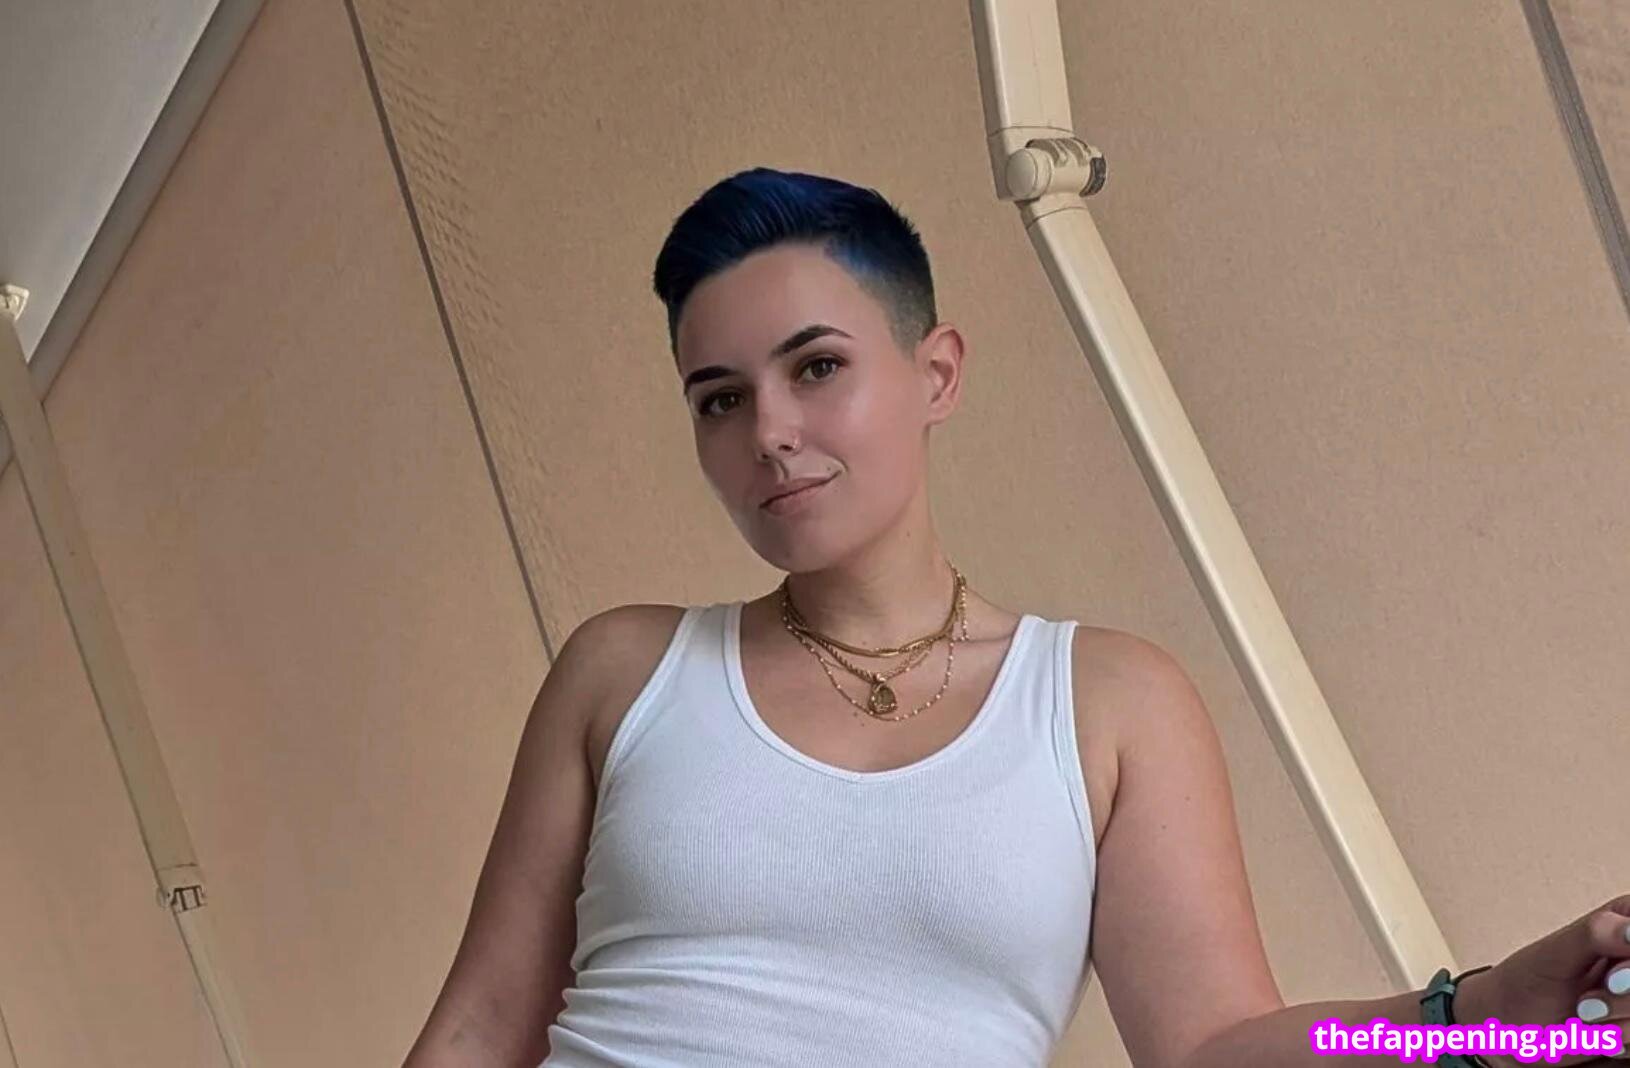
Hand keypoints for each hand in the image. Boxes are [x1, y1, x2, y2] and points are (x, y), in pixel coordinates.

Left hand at [1454, 894, 1629, 1065]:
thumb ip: (1595, 934)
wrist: (1513, 1028)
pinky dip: (1621, 1040)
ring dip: (1620, 1021)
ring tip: (1585, 1014)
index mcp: (1629, 919)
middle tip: (1588, 1003)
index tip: (1612, 976)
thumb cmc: (1528, 981)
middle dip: (1626, 997)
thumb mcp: (1554, 954)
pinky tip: (1596, 1034)